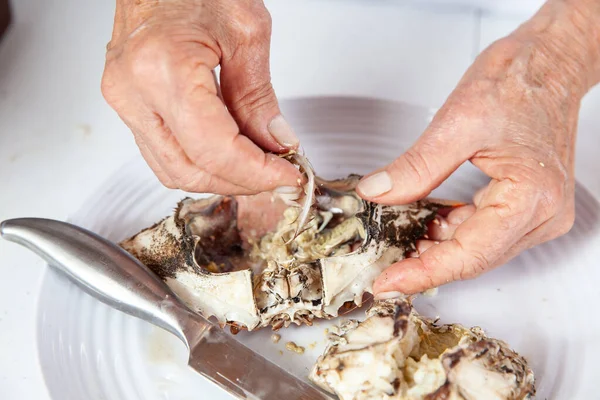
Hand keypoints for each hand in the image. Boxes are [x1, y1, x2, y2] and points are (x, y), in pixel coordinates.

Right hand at [101, 0, 300, 194]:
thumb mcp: (247, 32)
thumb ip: (259, 97)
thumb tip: (276, 143)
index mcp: (162, 68)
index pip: (213, 149)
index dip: (256, 172)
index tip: (287, 175)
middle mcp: (132, 91)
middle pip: (191, 170)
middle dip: (241, 182)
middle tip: (278, 175)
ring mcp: (124, 101)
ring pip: (174, 171)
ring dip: (221, 178)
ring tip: (257, 167)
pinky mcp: (128, 105)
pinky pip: (163, 154)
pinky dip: (200, 163)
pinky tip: (229, 156)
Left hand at [356, 0, 599, 295]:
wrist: (549, 62)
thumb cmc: (519, 81)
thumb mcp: (457, 122)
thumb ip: (416, 167)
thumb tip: (379, 193)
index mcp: (530, 196)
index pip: (469, 254)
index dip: (424, 272)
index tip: (390, 283)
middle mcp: (543, 213)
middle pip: (476, 258)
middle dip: (428, 265)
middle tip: (386, 271)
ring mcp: (540, 212)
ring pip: (479, 249)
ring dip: (439, 249)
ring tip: (401, 243)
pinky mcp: (529, 205)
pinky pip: (486, 232)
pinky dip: (453, 231)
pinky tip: (428, 224)